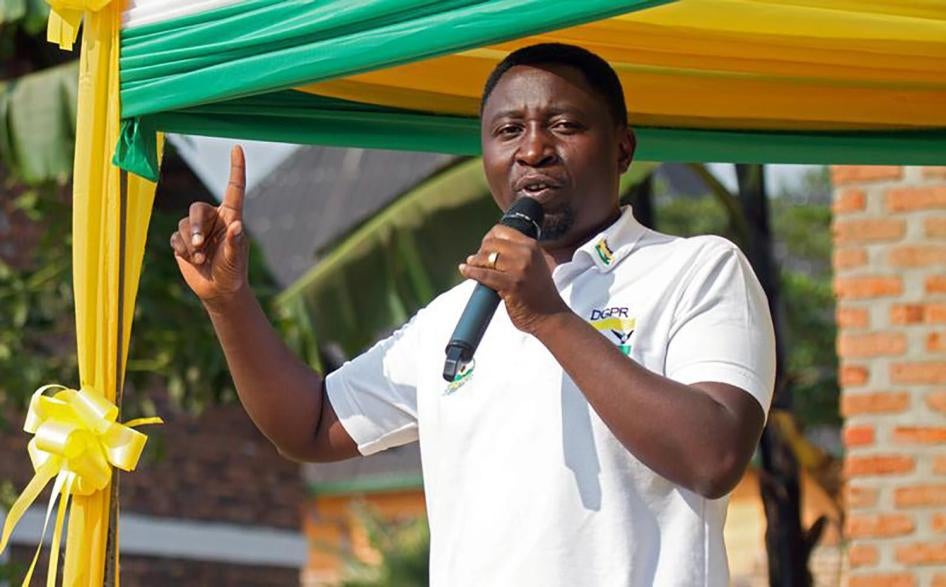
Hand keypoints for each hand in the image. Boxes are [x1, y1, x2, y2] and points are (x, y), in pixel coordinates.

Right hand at [169, 145, 248, 306]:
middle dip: (195, 226)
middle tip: (201, 245)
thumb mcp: (234, 260)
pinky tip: (191, 260)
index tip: (237, 148)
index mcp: (231, 218)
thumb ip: (234, 243)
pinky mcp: (183, 241)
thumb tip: (236, 226)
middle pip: (197, 208)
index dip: (235, 168)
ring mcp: (197, 230)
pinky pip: (175, 237)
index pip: (234, 189)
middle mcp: (214, 220)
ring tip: (200, 259)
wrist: (218, 291)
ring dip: (190, 243)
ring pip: (184, 224)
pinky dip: (182, 249)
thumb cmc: (232, 273)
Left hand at [459, 225, 569, 333]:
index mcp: (532, 246)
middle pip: (491, 243)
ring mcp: (519, 269)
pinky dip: (471, 272)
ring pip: (486, 257)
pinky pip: (484, 275)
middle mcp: (526, 254)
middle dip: (481, 251)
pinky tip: (465, 270)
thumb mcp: (536, 264)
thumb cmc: (540, 292)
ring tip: (472, 266)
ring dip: (475, 262)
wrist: (551, 316)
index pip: (501, 230)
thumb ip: (519, 253)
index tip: (484, 248)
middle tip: (478, 261)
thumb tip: (489, 247)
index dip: (488, 238)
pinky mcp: (511, 285)